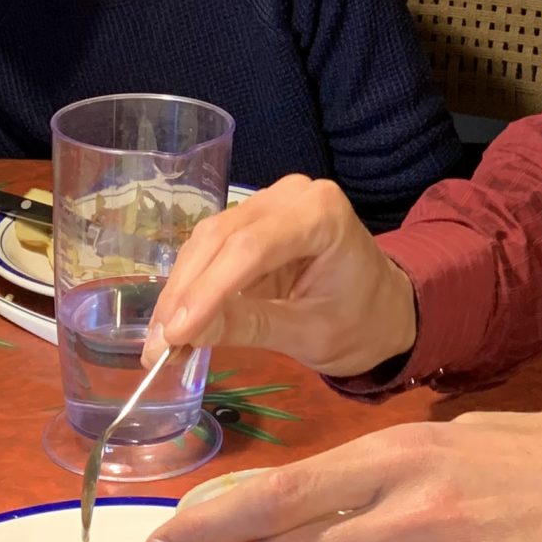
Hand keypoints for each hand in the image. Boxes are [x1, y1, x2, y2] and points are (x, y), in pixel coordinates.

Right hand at [144, 174, 417, 379]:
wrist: (384, 308)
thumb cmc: (361, 323)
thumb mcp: (310, 335)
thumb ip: (249, 327)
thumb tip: (184, 334)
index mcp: (321, 215)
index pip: (251, 248)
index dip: (207, 290)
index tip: (175, 334)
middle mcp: (292, 195)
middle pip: (222, 238)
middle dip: (185, 294)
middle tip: (156, 345)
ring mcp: (270, 201)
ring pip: (209, 240)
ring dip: (180, 290)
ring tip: (160, 340)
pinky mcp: (253, 217)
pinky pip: (213, 246)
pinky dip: (192, 283)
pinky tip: (175, 319)